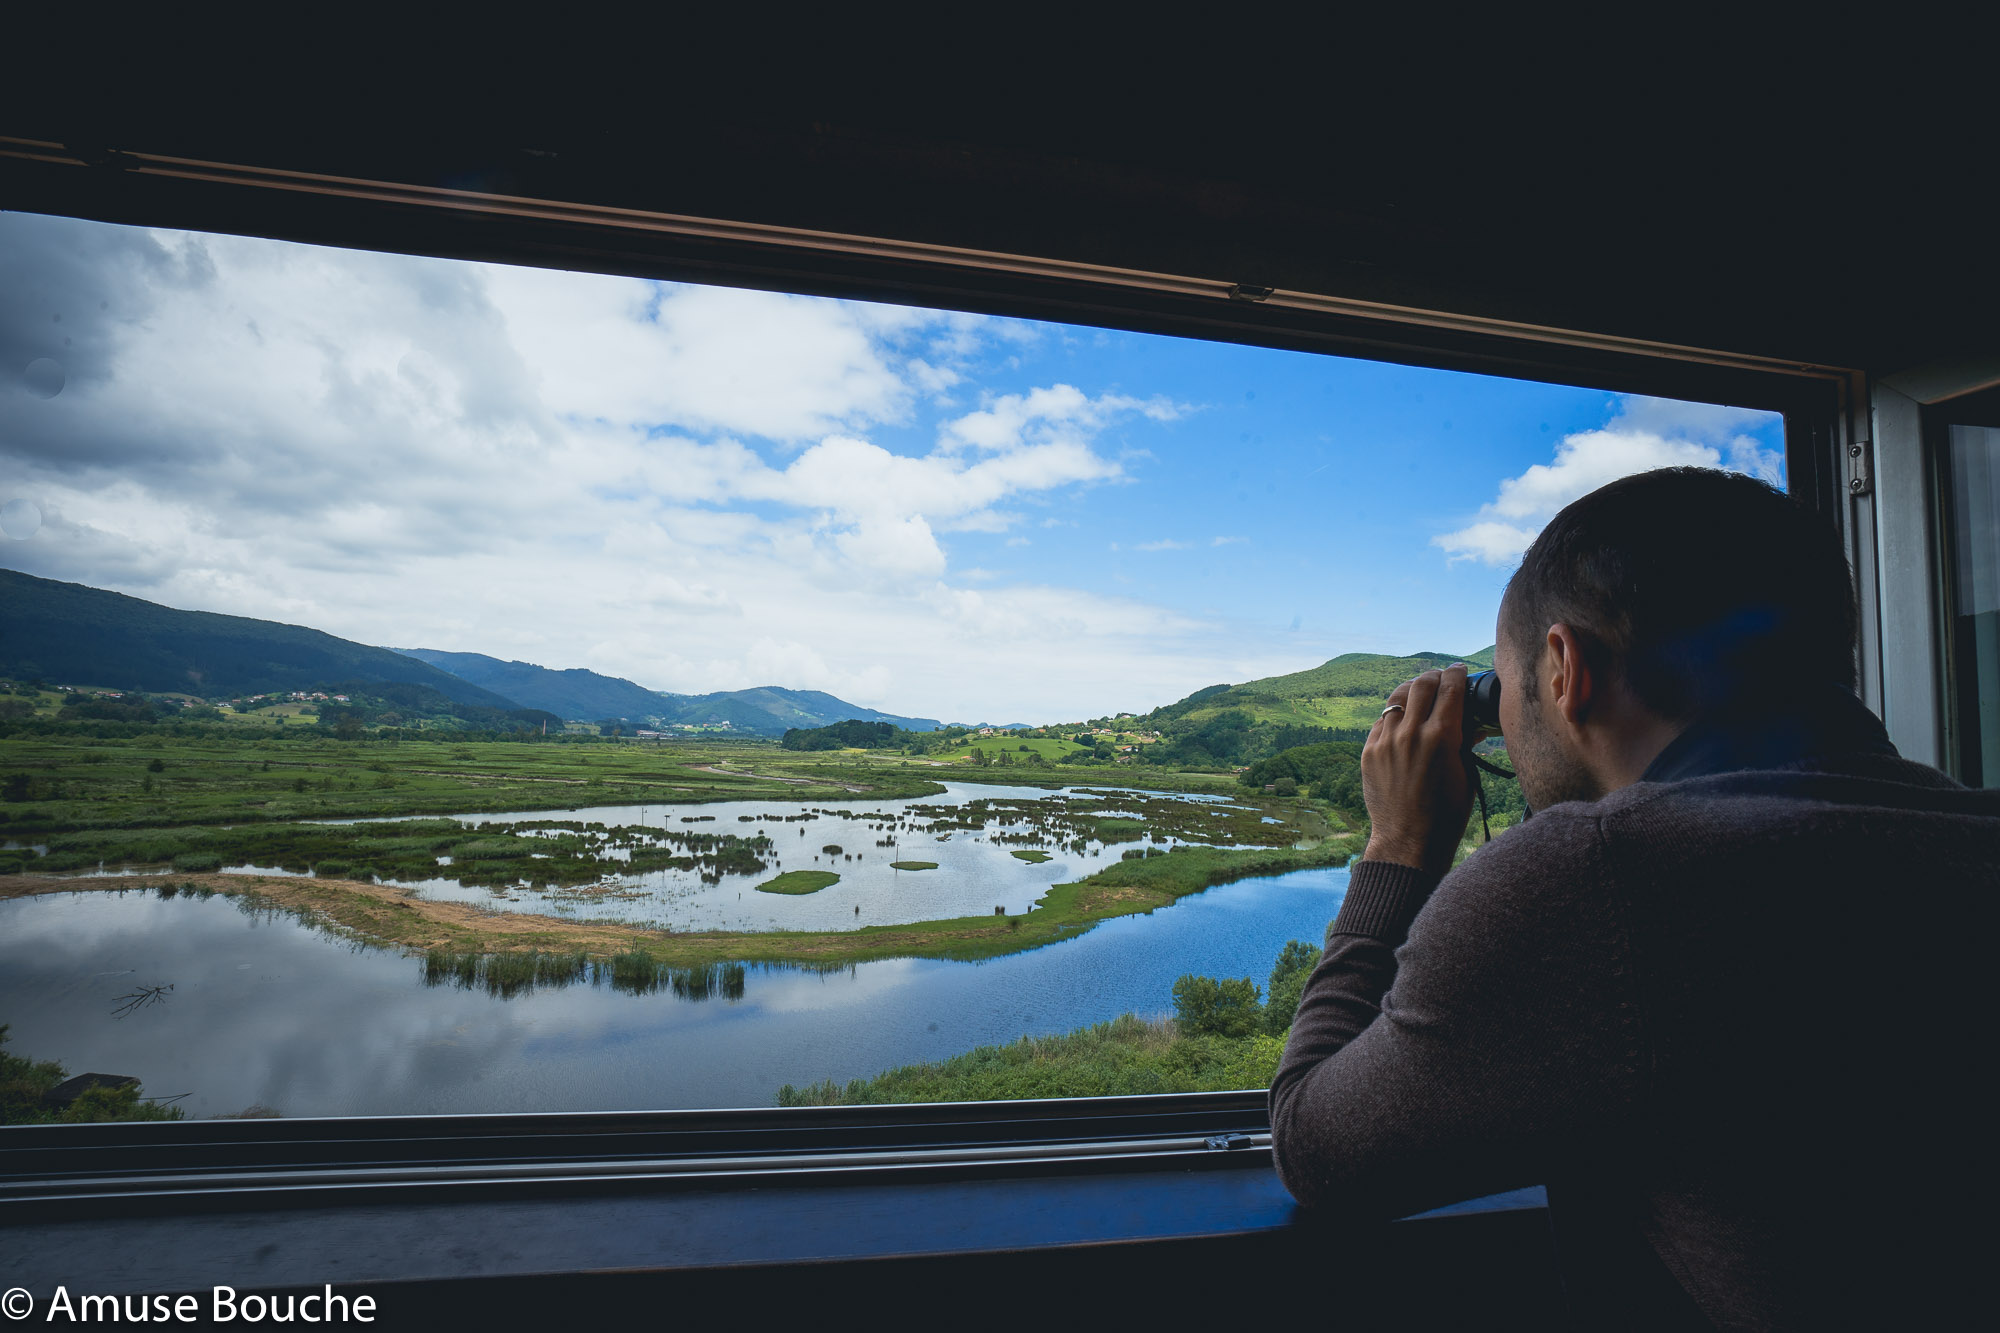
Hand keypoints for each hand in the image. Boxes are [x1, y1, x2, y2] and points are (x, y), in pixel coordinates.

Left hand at [1360, 665, 1474, 874]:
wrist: (1408, 841)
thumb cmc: (1446, 814)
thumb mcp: (1466, 775)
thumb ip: (1466, 742)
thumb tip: (1471, 722)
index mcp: (1441, 737)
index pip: (1450, 688)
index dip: (1457, 673)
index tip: (1460, 670)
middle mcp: (1411, 733)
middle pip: (1422, 684)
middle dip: (1435, 676)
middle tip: (1441, 678)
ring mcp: (1386, 741)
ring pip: (1397, 696)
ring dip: (1412, 690)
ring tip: (1420, 693)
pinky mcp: (1369, 751)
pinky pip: (1382, 720)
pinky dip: (1395, 716)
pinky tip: (1404, 721)